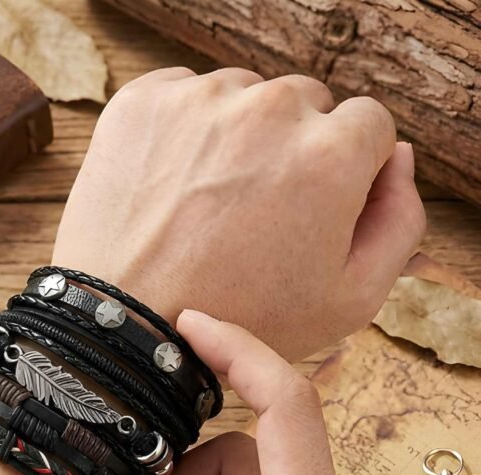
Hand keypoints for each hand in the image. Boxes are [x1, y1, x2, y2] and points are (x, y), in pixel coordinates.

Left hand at [53, 68, 425, 361]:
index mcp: (330, 155)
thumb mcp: (348, 301)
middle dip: (291, 149)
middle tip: (252, 212)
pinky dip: (182, 130)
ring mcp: (200, 101)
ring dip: (235, 137)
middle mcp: (269, 111)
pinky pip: (183, 95)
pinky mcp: (142, 103)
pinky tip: (172, 185)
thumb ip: (398, 222)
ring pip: (243, 96)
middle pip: (304, 105)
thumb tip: (396, 159)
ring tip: (206, 204)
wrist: (126, 328)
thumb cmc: (236, 321)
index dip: (343, 170)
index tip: (309, 206)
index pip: (367, 125)